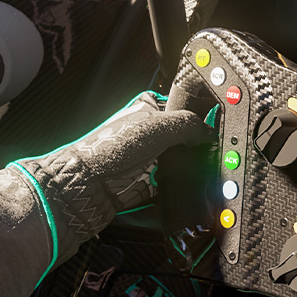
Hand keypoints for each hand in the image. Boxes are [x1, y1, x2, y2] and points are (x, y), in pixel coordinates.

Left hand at [12, 90, 212, 264]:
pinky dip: (180, 186)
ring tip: (196, 171)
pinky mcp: (147, 182)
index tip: (213, 128)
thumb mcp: (157, 126)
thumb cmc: (107, 150)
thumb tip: (208, 132)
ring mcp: (148, 158)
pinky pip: (173, 183)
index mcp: (148, 108)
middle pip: (185, 138)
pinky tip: (185, 186)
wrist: (84, 187)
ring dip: (189, 168)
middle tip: (206, 153)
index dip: (198, 118)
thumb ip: (189, 124)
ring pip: (181, 162)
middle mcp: (148, 133)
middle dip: (195, 147)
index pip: (183, 109)